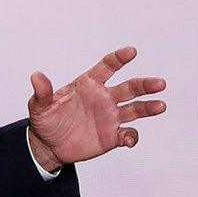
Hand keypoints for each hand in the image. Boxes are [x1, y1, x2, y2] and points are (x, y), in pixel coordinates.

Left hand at [27, 46, 165, 171]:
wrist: (49, 145)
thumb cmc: (46, 120)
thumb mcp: (39, 106)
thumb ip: (42, 92)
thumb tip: (36, 76)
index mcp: (88, 84)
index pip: (107, 67)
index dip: (119, 58)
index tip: (131, 51)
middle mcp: (104, 97)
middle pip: (129, 87)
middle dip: (145, 85)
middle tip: (160, 83)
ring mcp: (110, 116)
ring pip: (135, 109)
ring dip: (148, 107)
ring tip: (161, 106)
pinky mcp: (112, 136)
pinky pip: (127, 134)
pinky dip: (131, 137)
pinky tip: (128, 140)